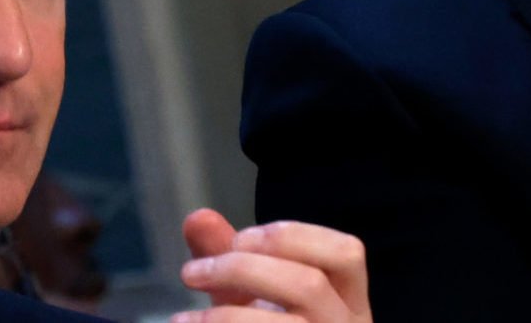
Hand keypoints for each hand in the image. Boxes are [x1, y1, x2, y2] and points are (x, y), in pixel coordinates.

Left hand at [177, 209, 370, 322]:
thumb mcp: (255, 295)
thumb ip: (232, 257)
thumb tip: (197, 218)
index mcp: (349, 300)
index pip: (346, 252)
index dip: (292, 235)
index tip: (240, 237)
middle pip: (309, 284)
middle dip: (242, 268)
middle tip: (192, 272)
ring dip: (224, 316)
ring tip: (181, 320)